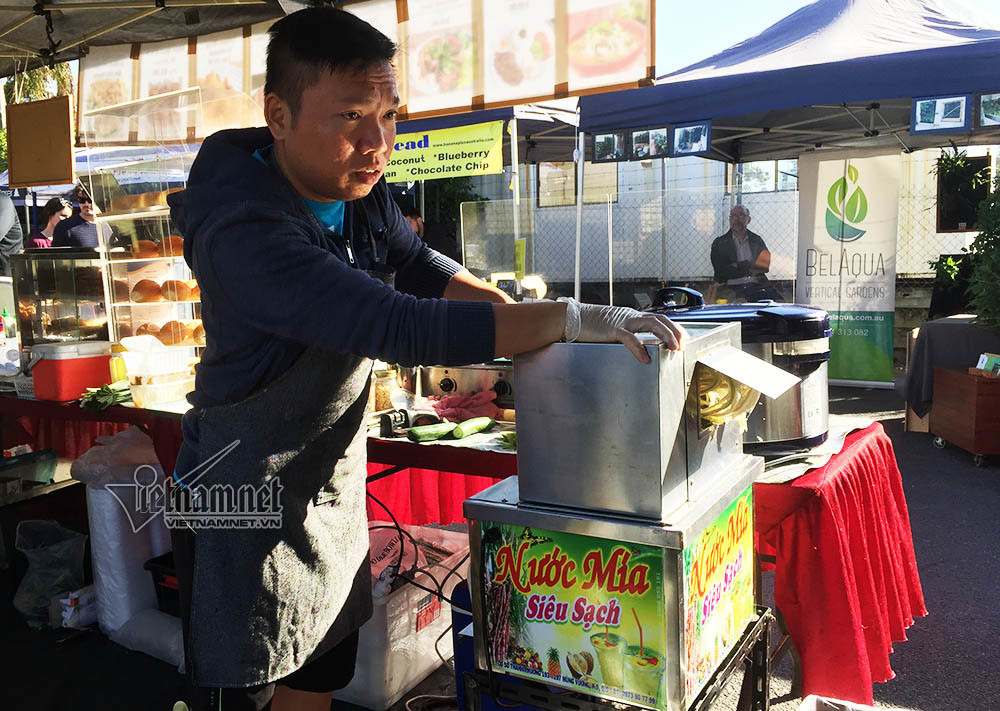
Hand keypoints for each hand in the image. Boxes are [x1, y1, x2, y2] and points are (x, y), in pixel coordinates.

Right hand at [559, 298, 686, 362]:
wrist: (571, 317)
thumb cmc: (590, 324)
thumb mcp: (612, 327)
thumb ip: (626, 334)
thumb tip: (637, 345)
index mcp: (631, 316)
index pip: (658, 318)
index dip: (672, 327)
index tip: (682, 338)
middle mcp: (630, 316)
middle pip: (659, 319)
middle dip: (674, 331)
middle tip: (682, 344)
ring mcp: (622, 321)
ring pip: (650, 324)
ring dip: (665, 335)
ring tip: (672, 348)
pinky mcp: (611, 329)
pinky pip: (629, 338)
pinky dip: (639, 349)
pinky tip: (645, 359)